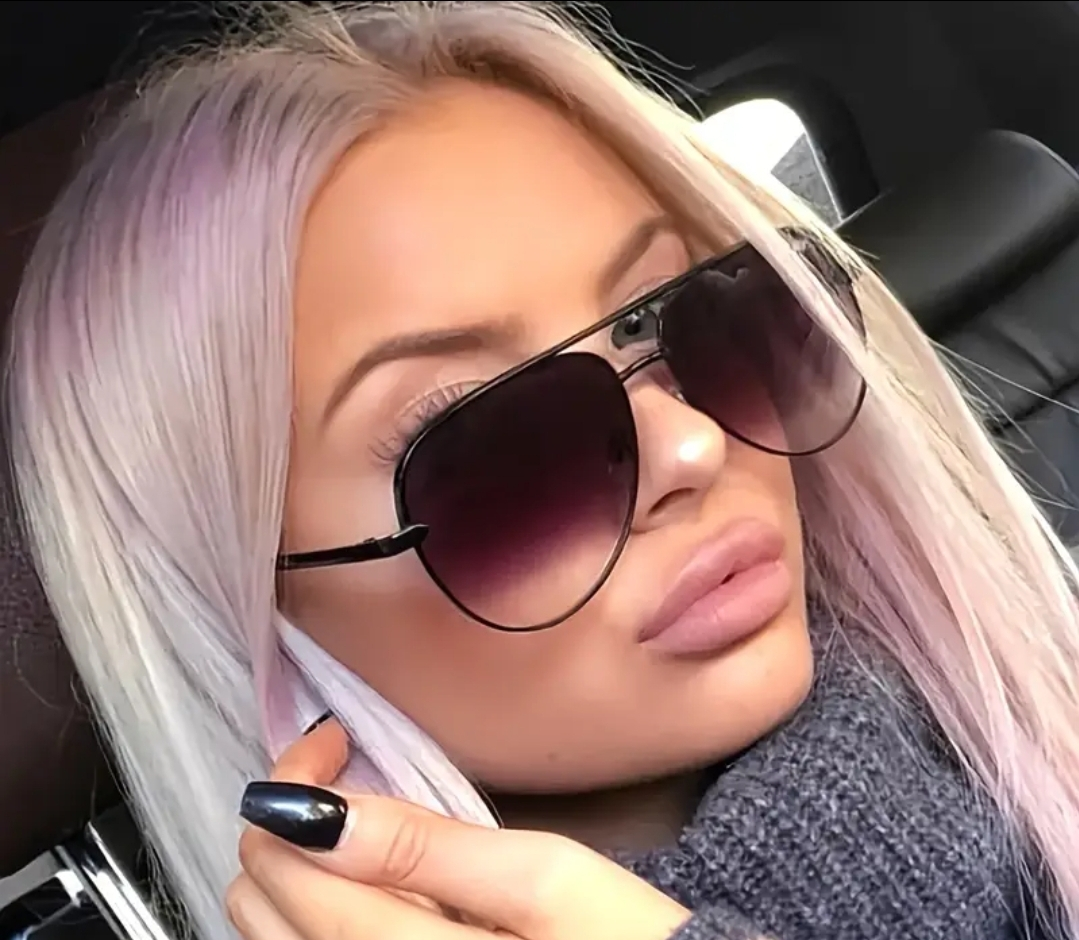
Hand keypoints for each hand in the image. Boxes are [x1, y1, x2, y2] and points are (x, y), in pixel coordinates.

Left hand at [228, 717, 690, 939]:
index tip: (322, 742)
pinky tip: (352, 874)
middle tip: (329, 765)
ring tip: (335, 813)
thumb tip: (319, 812)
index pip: (299, 877)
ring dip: (288, 868)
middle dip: (280, 828)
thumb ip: (429, 848)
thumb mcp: (547, 880)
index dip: (288, 797)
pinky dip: (309, 909)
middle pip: (268, 916)